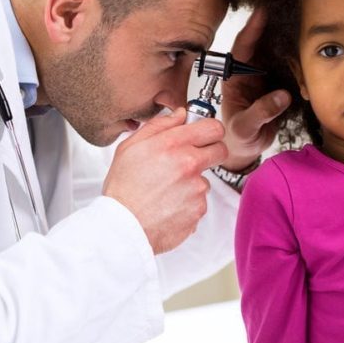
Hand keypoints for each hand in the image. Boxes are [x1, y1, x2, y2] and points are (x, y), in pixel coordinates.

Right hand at [103, 108, 227, 253]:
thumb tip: (180, 115)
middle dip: (210, 152)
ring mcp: (197, 188)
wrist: (123, 226)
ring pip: (206, 178)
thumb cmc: (123, 188)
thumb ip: (159, 126)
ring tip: (167, 190)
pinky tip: (169, 204)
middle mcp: (189, 164)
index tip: (206, 135)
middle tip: (192, 160)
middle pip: (220, 150)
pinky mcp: (199, 209)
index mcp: (173, 144)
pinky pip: (200, 201)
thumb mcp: (130, 147)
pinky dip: (188, 202)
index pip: (213, 127)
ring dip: (193, 182)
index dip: (211, 130)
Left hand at [220, 8, 291, 170]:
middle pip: (261, 41)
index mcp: (234, 77)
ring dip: (287, 35)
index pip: (242, 47)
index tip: (262, 11)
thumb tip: (282, 96)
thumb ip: (261, 112)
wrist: (246, 146)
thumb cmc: (239, 137)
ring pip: (276, 49)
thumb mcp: (246, 128)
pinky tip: (309, 43)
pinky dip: (298, 53)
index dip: (252, 29)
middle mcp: (249, 71)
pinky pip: (288, 63)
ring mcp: (264, 74)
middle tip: (289, 5)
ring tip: (303, 17)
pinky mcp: (278, 80)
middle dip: (273, 23)